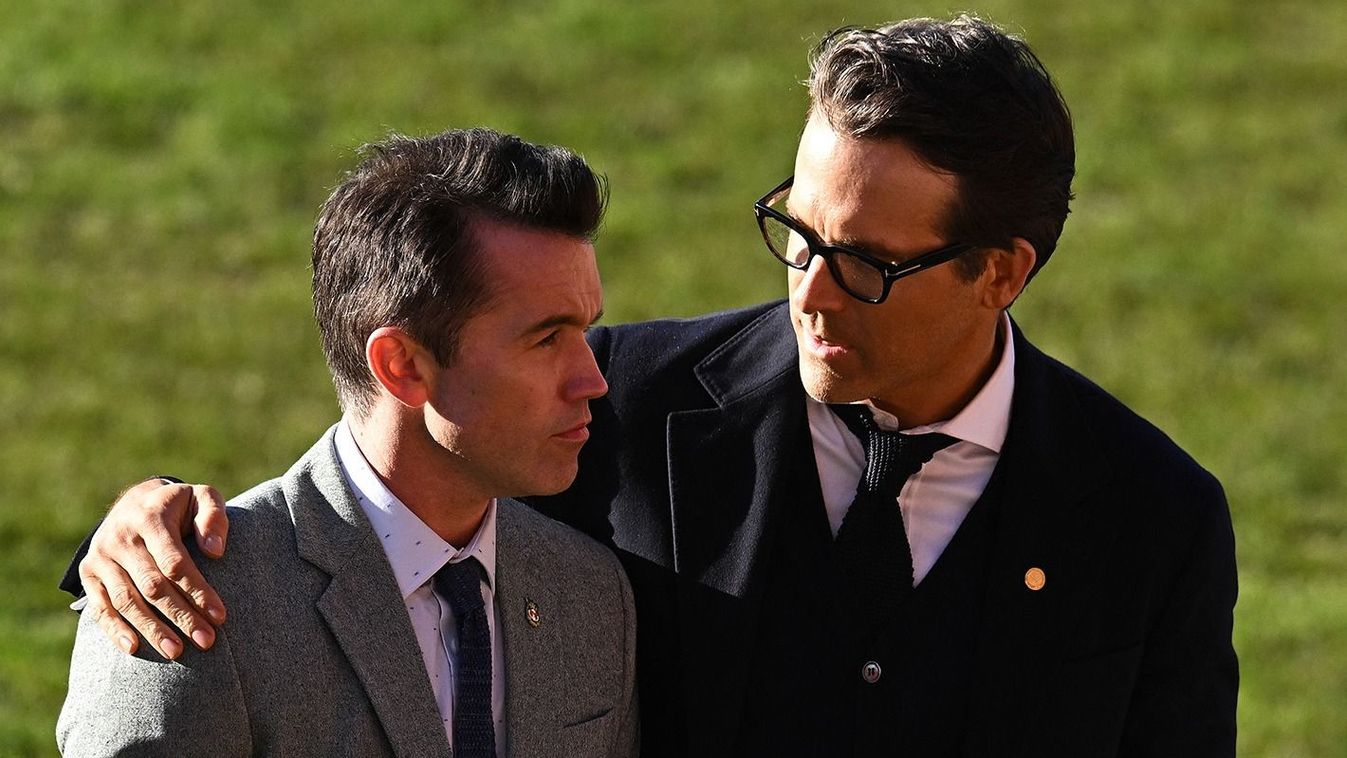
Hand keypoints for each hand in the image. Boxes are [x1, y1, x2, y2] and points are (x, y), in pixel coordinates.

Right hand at [77, 478, 229, 658]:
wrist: (134, 503)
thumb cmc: (179, 506)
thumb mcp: (201, 497)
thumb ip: (213, 516)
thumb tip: (215, 551)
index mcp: (151, 517)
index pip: (175, 562)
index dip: (197, 590)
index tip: (219, 615)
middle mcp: (121, 537)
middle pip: (152, 585)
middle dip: (181, 615)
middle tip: (206, 640)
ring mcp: (101, 557)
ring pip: (126, 600)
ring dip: (151, 629)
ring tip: (176, 651)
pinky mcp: (88, 573)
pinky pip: (100, 606)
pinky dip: (115, 629)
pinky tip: (133, 648)